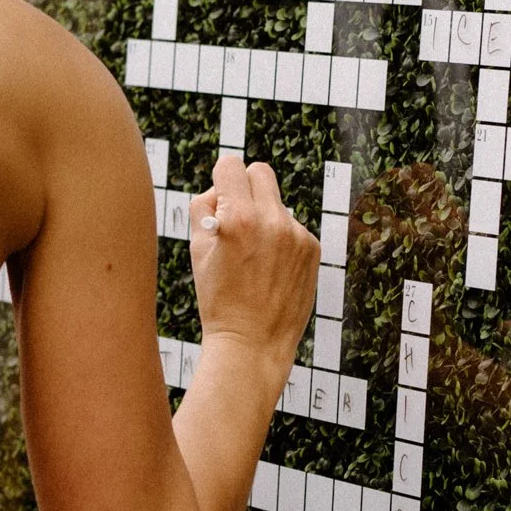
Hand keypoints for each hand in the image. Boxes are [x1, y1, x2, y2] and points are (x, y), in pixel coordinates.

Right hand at [187, 155, 318, 369]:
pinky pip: (292, 226)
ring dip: (263, 217)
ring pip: (276, 202)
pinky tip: (270, 268)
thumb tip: (222, 188)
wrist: (252, 344)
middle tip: (236, 216)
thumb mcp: (197, 251)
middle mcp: (272, 221)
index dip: (221, 179)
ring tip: (253, 256)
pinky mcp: (312, 248)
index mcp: (239, 218)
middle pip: (260, 172)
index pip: (230, 166)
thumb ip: (205, 208)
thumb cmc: (219, 299)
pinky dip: (280, 239)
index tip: (220, 197)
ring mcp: (297, 234)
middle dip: (245, 186)